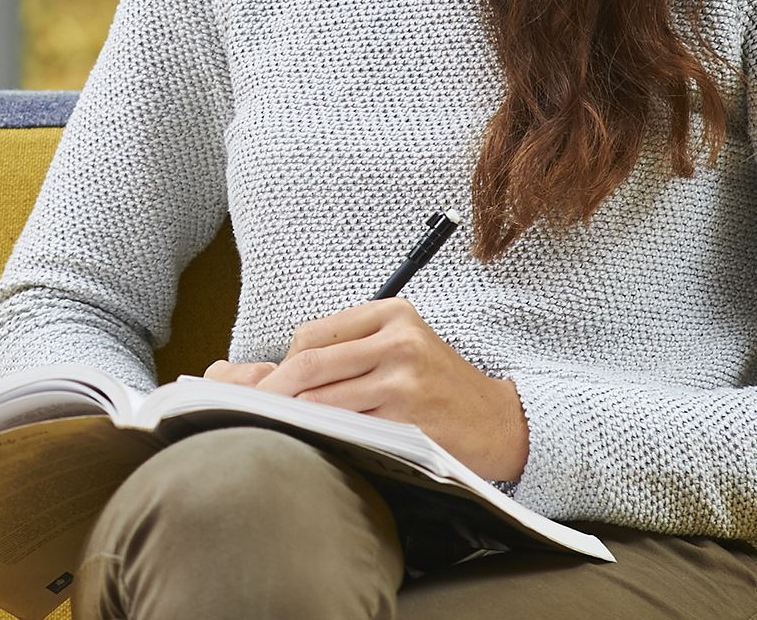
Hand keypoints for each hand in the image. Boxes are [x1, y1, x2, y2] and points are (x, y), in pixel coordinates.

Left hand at [202, 297, 529, 483]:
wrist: (498, 422)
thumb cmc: (438, 384)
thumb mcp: (402, 345)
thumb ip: (347, 347)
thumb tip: (278, 368)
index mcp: (391, 314)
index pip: (311, 335)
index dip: (285, 364)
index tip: (276, 387)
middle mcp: (397, 341)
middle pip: (309, 364)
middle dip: (275, 392)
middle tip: (258, 412)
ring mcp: (402, 381)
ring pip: (322, 399)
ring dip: (298, 417)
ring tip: (288, 428)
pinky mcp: (407, 419)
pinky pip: (347, 428)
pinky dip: (327, 435)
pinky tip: (324, 441)